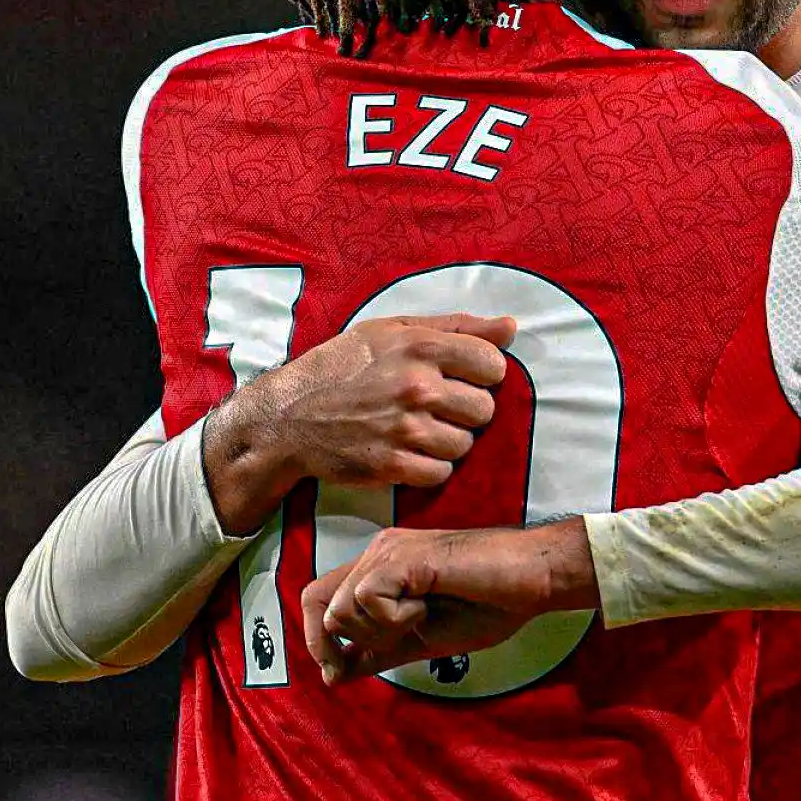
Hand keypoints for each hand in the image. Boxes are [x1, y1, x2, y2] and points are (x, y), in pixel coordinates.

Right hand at [199, 313, 514, 532]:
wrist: (287, 416)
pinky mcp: (392, 465)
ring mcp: (404, 429)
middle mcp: (416, 386)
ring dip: (449, 441)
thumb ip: (457, 327)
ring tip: (419, 429)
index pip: (493, 365)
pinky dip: (429, 467)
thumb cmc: (343, 366)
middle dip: (466, 410)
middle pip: (484, 409)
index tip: (462, 378)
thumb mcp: (393, 331)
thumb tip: (512, 328)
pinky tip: (408, 452)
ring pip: (465, 445)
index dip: (482, 374)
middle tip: (437, 407)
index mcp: (420, 346)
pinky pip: (441, 473)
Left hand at [299, 519, 597, 684]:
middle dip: (346, 640)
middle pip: (317, 603)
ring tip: (422, 618)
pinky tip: (427, 609)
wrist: (533, 580)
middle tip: (395, 642)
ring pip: (342, 608)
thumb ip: (379, 652)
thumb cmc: (490, 604)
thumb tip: (336, 674)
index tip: (336, 672)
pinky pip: (368, 599)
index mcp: (380, 568)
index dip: (315, 638)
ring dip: (380, 630)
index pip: (317, 597)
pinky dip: (395, 619)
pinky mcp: (404, 557)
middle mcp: (378, 552)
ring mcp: (389, 551)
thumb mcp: (422, 639)